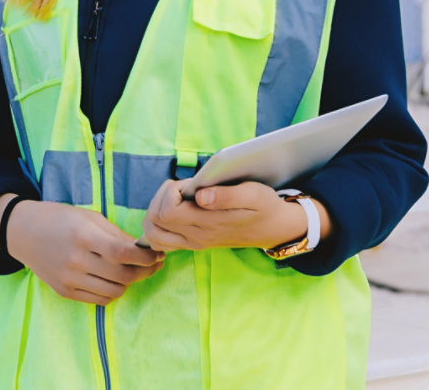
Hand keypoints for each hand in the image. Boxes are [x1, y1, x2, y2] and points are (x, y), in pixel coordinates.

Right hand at [0, 196, 164, 305]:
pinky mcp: (65, 291)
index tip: (157, 255)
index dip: (147, 257)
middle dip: (145, 271)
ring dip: (129, 283)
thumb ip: (116, 234)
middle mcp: (76, 260)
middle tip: (153, 264)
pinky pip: (100, 299)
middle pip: (124, 275)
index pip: (124, 254)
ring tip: (132, 271)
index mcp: (83, 236)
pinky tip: (113, 279)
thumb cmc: (58, 218)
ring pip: (115, 291)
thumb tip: (144, 249)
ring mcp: (69, 279)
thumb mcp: (88, 217)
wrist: (22, 232)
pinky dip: (112, 291)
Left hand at [139, 180, 328, 251]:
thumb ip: (226, 195)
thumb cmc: (264, 206)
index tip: (187, 184)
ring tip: (175, 198)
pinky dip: (158, 224)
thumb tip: (199, 196)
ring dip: (155, 211)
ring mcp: (193, 243)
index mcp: (208, 224)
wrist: (275, 229)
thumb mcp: (253, 194)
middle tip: (179, 189)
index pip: (166, 212)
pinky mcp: (193, 243)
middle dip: (159, 198)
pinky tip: (173, 210)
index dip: (169, 193)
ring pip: (153, 233)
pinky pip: (161, 240)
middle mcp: (196, 237)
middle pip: (154, 222)